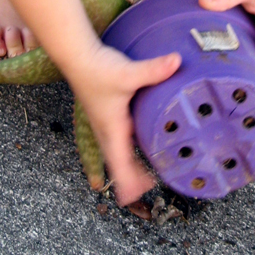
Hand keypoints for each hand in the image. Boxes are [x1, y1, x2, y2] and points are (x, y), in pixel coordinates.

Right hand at [71, 42, 180, 205]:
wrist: (77, 57)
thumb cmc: (97, 69)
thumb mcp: (127, 73)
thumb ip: (153, 70)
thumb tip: (176, 61)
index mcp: (112, 128)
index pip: (119, 163)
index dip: (128, 182)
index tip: (136, 197)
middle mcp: (106, 130)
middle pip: (118, 163)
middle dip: (131, 179)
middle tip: (148, 189)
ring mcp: (104, 124)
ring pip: (116, 153)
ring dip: (128, 167)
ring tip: (145, 177)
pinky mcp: (106, 115)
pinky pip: (116, 141)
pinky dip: (126, 152)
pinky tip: (137, 147)